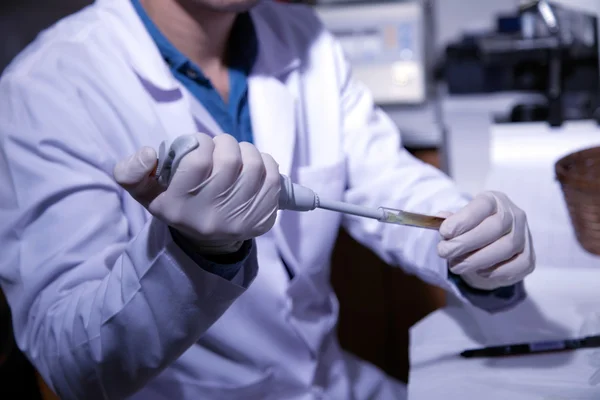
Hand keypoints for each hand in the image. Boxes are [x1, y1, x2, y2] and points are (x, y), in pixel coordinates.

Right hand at [114, 133, 280, 253]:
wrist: (207, 239)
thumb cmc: (176, 203)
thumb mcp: (145, 191)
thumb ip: (131, 171)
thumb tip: (148, 153)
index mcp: (177, 208)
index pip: (196, 160)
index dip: (201, 142)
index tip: (200, 145)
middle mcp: (209, 217)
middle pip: (229, 160)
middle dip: (225, 143)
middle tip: (220, 147)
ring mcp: (239, 220)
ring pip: (254, 165)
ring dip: (246, 151)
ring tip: (236, 155)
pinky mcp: (262, 219)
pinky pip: (273, 177)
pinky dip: (265, 163)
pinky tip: (253, 166)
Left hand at [437, 191, 534, 289]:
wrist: (490, 246)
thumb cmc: (471, 229)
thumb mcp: (459, 220)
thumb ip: (450, 220)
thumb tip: (440, 218)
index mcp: (494, 200)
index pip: (483, 205)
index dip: (463, 219)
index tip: (444, 233)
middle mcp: (514, 215)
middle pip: (494, 227)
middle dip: (465, 243)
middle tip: (444, 252)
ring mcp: (525, 236)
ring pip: (505, 248)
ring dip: (476, 260)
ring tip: (455, 265)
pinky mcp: (529, 258)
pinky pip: (515, 266)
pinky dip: (494, 271)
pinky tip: (478, 271)